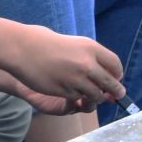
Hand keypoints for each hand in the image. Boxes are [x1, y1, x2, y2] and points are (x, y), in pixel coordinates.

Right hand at [2, 24, 125, 109]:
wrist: (23, 48)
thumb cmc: (47, 43)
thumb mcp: (74, 44)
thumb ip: (90, 57)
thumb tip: (108, 74)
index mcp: (91, 48)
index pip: (115, 65)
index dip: (118, 74)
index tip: (117, 79)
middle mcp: (87, 64)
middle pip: (110, 83)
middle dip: (115, 91)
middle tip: (117, 96)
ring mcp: (76, 78)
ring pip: (95, 95)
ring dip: (95, 97)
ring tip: (92, 95)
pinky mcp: (64, 90)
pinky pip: (77, 98)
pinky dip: (76, 98)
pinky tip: (70, 92)